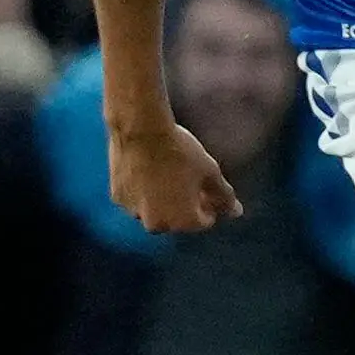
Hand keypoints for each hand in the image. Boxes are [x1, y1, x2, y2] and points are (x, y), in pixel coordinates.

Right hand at [109, 120, 242, 232]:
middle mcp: (157, 225)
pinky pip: (136, 199)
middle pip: (178, 218)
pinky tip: (147, 169)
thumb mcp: (210, 172)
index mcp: (183, 222)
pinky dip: (142, 190)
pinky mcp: (118, 198)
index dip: (209, 201)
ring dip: (162, 198)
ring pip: (155, 209)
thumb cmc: (180, 151)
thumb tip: (236, 212)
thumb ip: (224, 196)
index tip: (205, 182)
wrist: (141, 130)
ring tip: (167, 171)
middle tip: (187, 176)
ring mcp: (135, 212)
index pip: (204, 220)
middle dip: (185, 203)